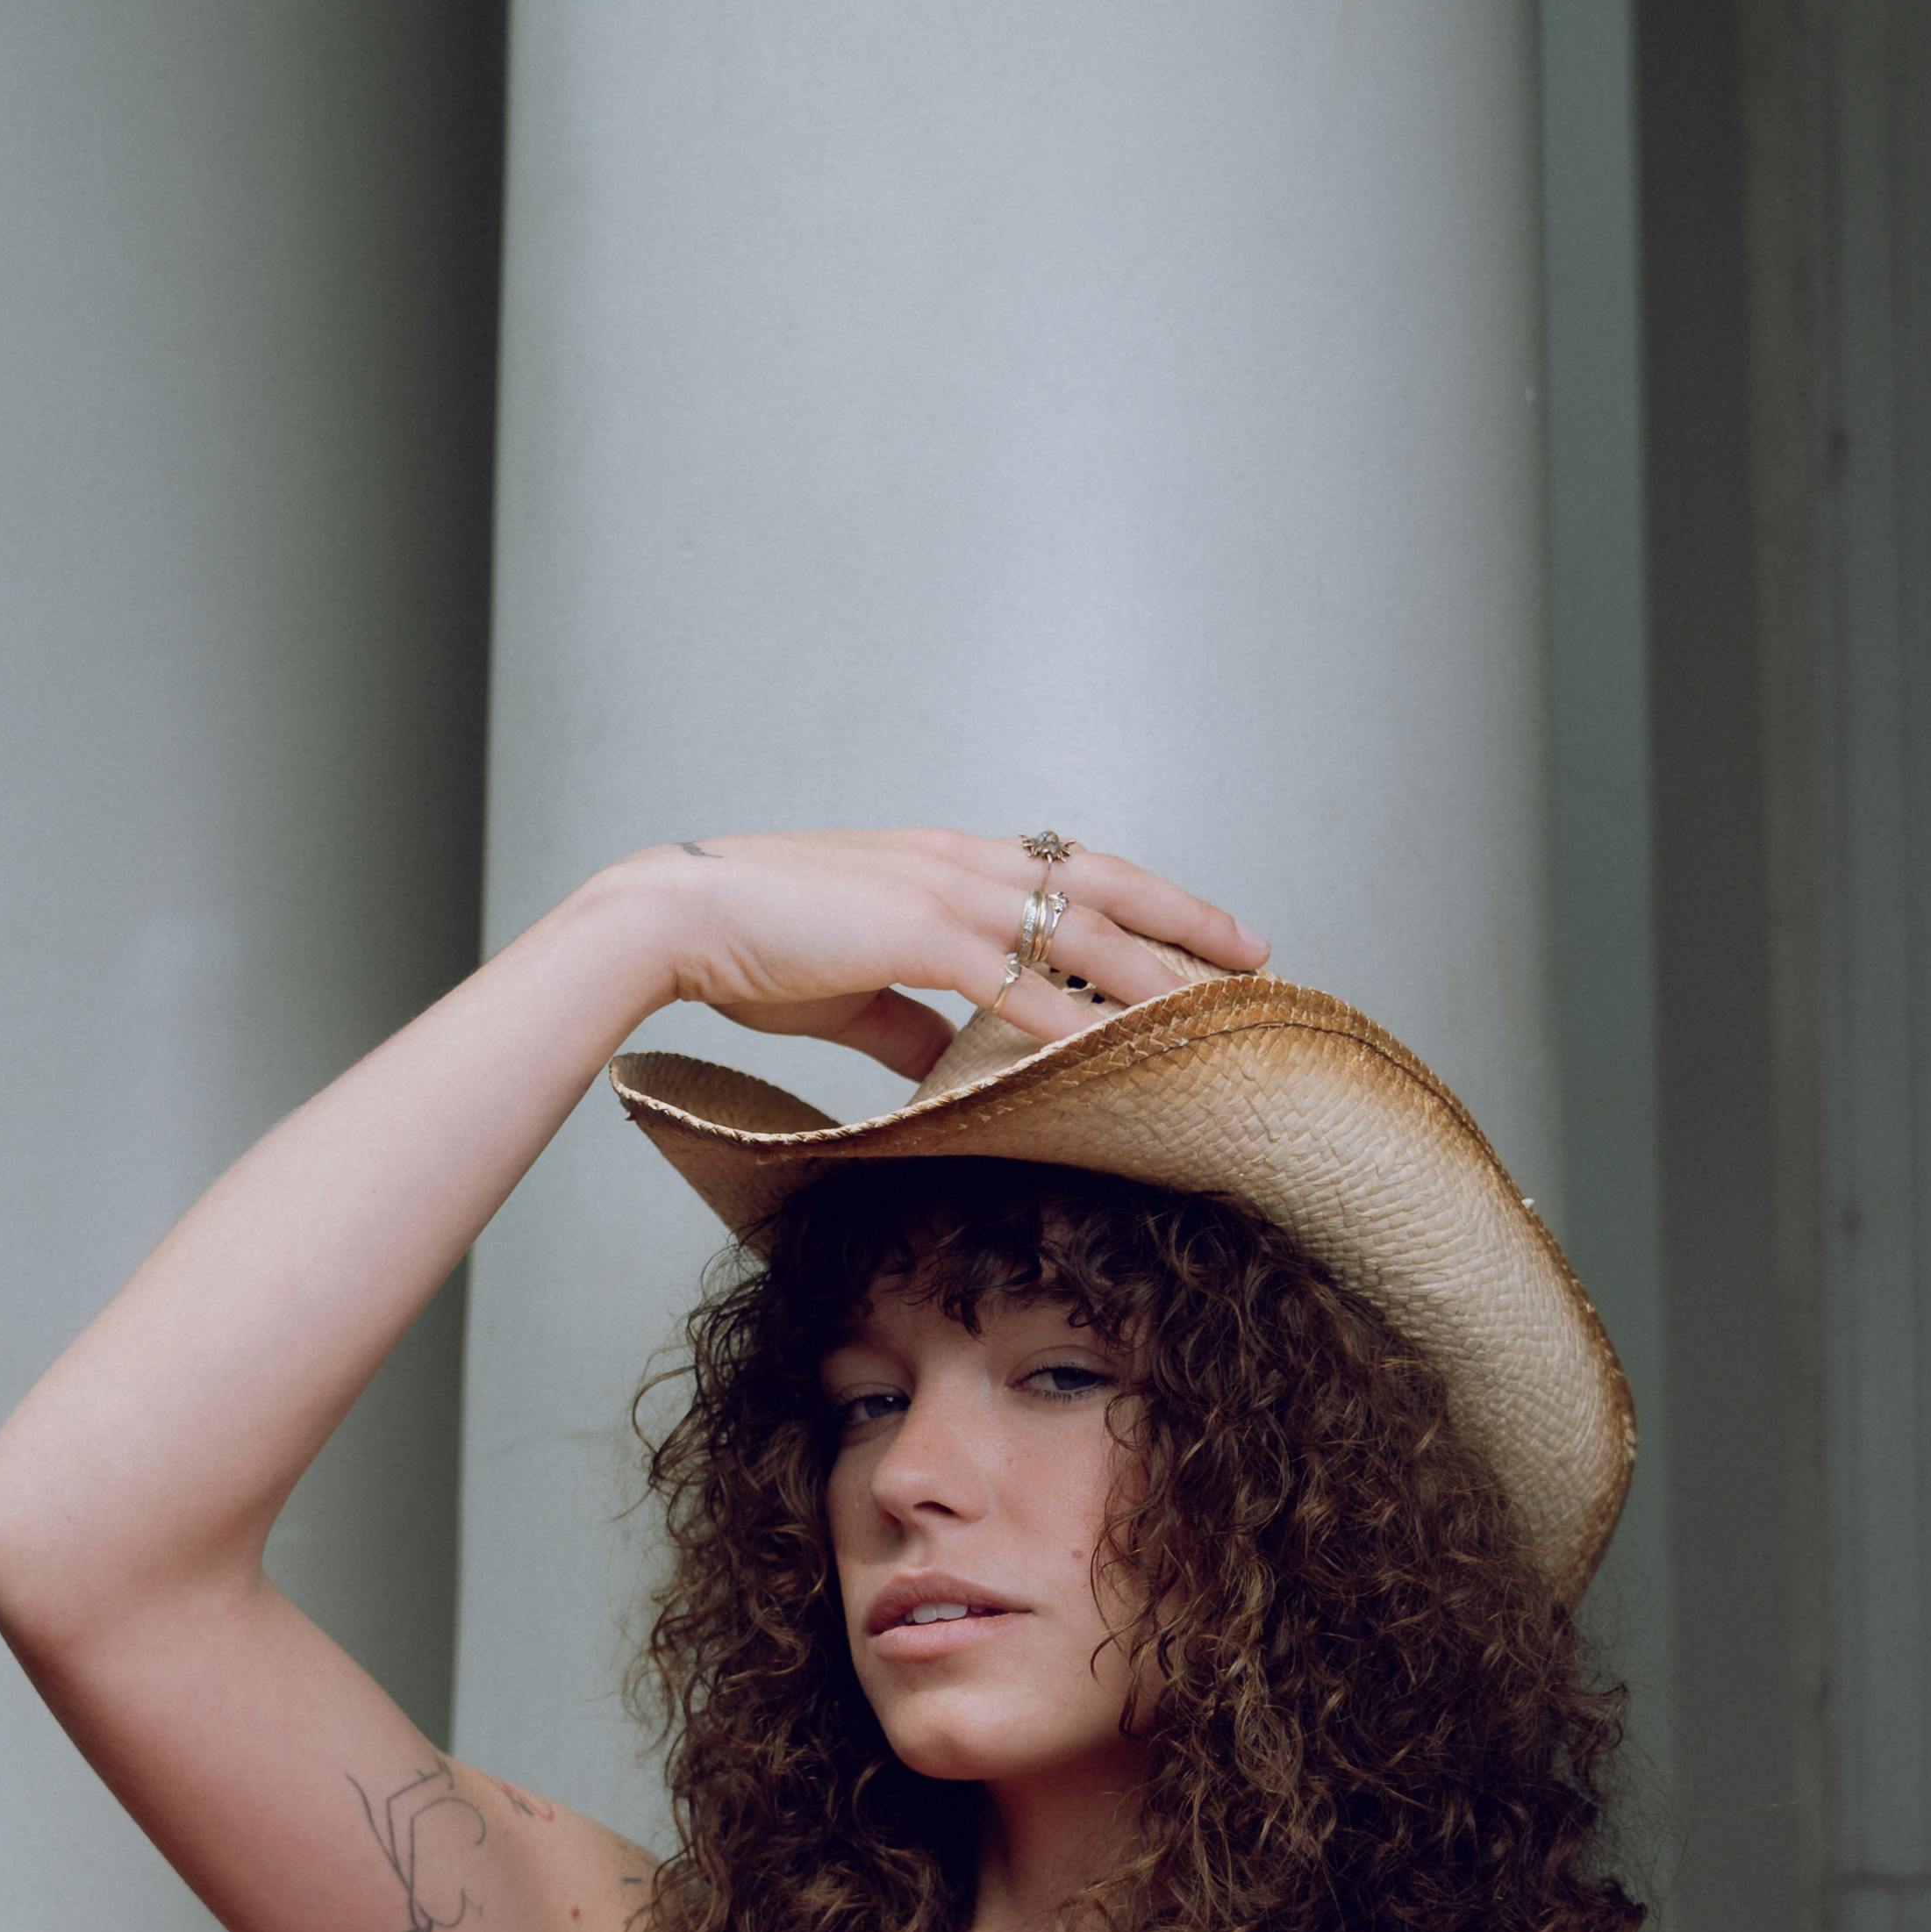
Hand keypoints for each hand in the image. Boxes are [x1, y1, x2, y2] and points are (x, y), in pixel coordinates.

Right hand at [610, 827, 1268, 1086]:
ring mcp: (944, 892)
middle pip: (1105, 884)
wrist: (675, 917)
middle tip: (1255, 952)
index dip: (1142, 901)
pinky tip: (1110, 1048)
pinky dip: (1067, 1015)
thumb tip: (957, 1068)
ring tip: (1213, 1007)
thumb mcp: (854, 986)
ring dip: (1152, 970)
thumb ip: (914, 1023)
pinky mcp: (916, 932)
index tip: (1198, 931)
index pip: (1072, 873)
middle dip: (1185, 917)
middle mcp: (962, 863)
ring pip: (1079, 929)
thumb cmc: (754, 946)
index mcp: (950, 863)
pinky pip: (1015, 978)